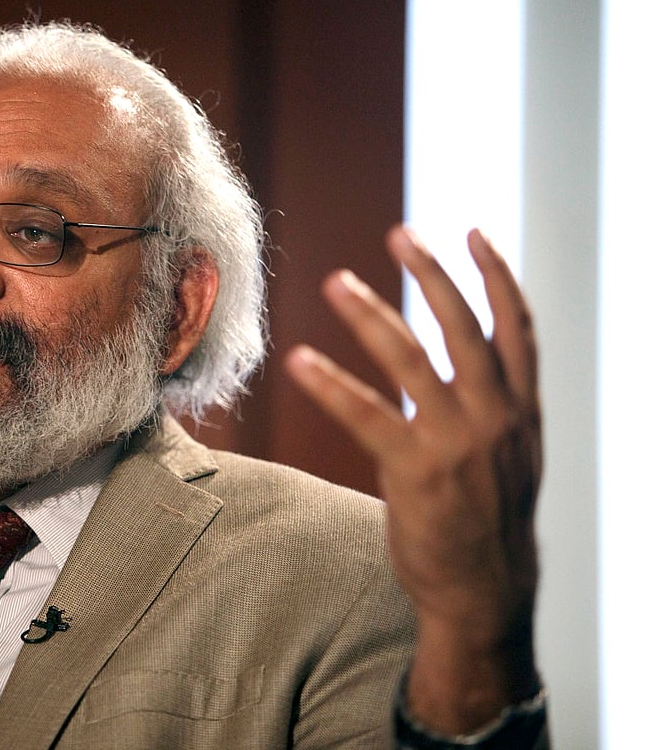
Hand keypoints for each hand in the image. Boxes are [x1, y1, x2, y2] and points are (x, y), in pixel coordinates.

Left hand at [285, 225, 540, 731]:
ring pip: (411, 358)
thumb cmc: (489, 515)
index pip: (517, 327)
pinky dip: (331, 383)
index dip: (497, 275)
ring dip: (370, 314)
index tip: (474, 233)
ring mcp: (457, 441)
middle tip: (401, 233)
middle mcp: (495, 415)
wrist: (485, 586)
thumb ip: (495, 403)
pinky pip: (367, 415)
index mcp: (521, 407)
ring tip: (335, 281)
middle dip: (432, 274)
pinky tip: (299, 360)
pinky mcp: (415, 471)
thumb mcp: (510, 452)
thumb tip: (470, 361)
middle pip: (463, 326)